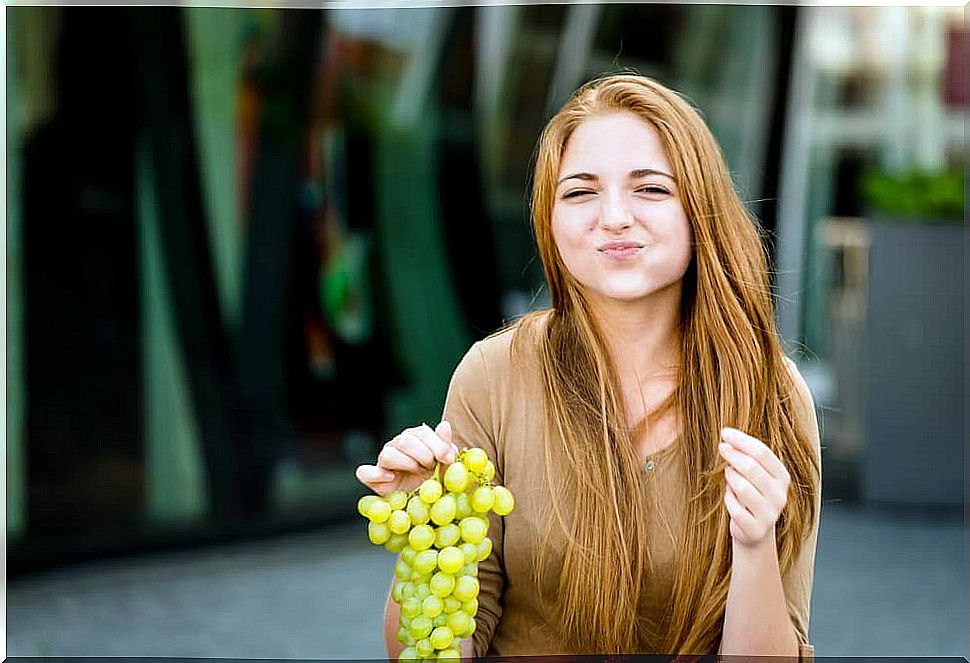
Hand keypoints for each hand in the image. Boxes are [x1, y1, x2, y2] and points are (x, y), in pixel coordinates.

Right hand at [355, 421, 457, 495]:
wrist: (423, 502)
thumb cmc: (435, 478)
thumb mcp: (445, 463)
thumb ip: (445, 445)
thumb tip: (445, 425)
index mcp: (415, 437)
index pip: (422, 432)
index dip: (436, 445)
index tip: (447, 459)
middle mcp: (397, 445)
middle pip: (405, 441)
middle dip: (423, 455)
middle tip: (431, 467)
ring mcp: (383, 461)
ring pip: (388, 454)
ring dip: (406, 464)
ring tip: (417, 473)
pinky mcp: (373, 479)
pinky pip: (364, 472)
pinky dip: (377, 474)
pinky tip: (391, 478)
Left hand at [718, 427, 790, 547]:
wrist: (755, 532)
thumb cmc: (751, 497)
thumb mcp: (755, 476)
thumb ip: (748, 458)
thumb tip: (728, 438)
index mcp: (782, 477)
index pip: (763, 453)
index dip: (742, 441)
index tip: (725, 433)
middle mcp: (780, 495)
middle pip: (752, 467)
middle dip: (733, 454)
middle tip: (722, 448)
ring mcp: (770, 514)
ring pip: (742, 487)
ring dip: (730, 477)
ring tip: (728, 474)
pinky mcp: (756, 529)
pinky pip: (735, 508)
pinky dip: (728, 499)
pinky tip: (729, 497)